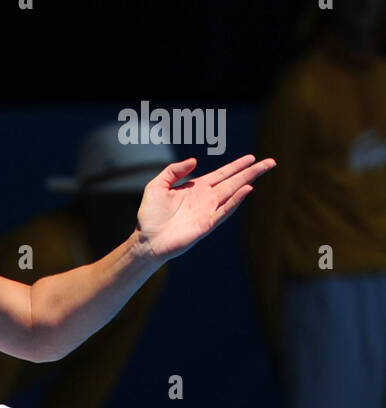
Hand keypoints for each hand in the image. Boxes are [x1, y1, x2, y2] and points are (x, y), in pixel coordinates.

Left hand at [134, 154, 275, 262]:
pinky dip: (235, 201)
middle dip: (252, 171)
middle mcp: (206, 199)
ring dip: (248, 181)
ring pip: (233, 193)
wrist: (146, 240)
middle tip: (271, 162)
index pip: (222, 174)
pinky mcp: (206, 225)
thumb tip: (195, 161)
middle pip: (234, 181)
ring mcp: (208, 212)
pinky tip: (246, 190)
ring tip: (263, 170)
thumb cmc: (150, 215)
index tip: (252, 157)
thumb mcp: (158, 185)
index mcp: (197, 188)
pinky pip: (224, 211)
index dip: (237, 166)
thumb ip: (174, 170)